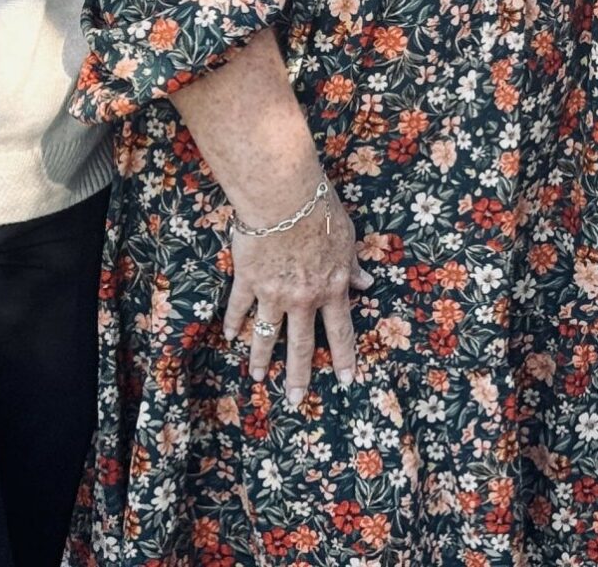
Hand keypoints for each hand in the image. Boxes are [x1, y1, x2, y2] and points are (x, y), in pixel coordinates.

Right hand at [220, 182, 370, 408]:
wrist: (284, 197)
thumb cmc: (320, 211)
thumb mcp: (347, 238)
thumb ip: (353, 266)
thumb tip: (367, 284)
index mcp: (331, 288)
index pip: (341, 331)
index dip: (344, 358)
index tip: (347, 381)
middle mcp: (302, 298)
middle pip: (301, 345)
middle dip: (299, 375)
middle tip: (296, 400)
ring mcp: (273, 293)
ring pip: (267, 334)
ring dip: (261, 358)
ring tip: (258, 379)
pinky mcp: (248, 280)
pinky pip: (239, 308)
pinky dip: (234, 323)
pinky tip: (230, 338)